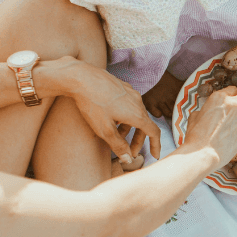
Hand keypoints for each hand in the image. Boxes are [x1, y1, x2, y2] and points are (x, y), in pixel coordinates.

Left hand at [45, 57, 160, 162]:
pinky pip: (129, 105)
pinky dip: (125, 116)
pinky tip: (112, 118)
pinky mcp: (122, 86)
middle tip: (129, 151)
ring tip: (116, 135)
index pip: (154, 133)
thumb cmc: (92, 104)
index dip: (156, 146)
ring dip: (129, 128)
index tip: (155, 156)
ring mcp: (130, 92)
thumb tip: (128, 159)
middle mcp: (138, 102)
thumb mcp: (104, 130)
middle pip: (144, 125)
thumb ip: (118, 146)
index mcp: (137, 114)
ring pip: (135, 114)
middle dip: (138, 140)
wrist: (80, 77)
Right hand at [183, 85, 236, 164]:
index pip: (232, 89)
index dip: (230, 95)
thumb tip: (210, 111)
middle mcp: (234, 105)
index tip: (229, 99)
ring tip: (225, 132)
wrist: (203, 154)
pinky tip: (228, 139)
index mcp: (219, 98)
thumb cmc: (196, 136)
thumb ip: (208, 109)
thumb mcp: (196, 116)